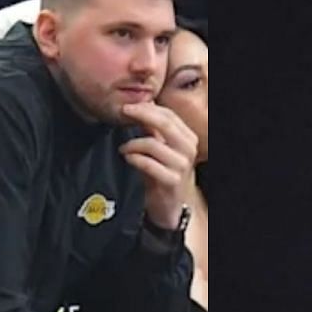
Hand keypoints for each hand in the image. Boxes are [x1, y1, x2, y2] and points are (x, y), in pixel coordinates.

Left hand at [119, 102, 198, 229]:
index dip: (147, 108)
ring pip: (153, 144)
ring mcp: (182, 165)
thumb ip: (152, 130)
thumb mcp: (159, 149)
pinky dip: (135, 159)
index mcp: (187, 137)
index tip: (128, 106)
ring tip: (124, 149)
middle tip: (123, 112)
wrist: (169, 205)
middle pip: (164, 123)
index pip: (168, 115)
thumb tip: (142, 106)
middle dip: (141, 115)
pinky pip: (149, 164)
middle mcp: (188, 149)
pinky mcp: (172, 181)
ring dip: (133, 144)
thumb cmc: (163, 174)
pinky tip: (128, 158)